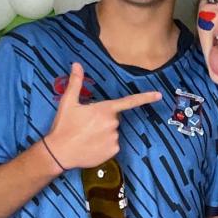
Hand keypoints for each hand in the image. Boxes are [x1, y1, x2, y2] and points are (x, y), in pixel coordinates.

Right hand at [43, 62, 161, 169]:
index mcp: (105, 109)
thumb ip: (76, 83)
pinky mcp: (113, 151)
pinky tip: (91, 146)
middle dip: (103, 120)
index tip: (159, 95)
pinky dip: (103, 145)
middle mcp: (113, 123)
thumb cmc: (63, 126)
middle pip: (113, 118)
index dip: (145, 97)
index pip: (129, 101)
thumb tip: (76, 64)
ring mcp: (114, 138)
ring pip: (112, 132)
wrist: (59, 153)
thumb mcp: (68, 103)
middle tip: (86, 125)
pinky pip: (112, 145)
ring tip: (86, 136)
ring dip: (103, 133)